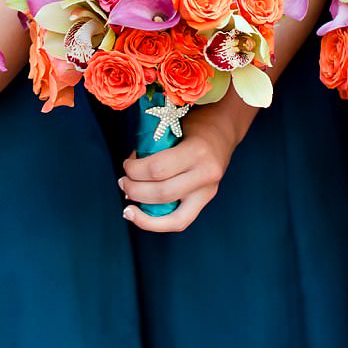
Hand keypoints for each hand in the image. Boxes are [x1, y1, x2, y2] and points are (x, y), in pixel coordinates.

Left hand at [119, 105, 238, 232]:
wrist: (224, 130)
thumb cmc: (195, 124)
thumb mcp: (174, 125)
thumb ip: (154, 145)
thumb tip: (131, 168)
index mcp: (197, 151)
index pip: (157, 169)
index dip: (134, 171)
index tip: (126, 165)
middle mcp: (206, 174)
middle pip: (162, 194)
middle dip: (135, 190)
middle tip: (122, 182)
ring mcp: (208, 191)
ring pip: (173, 217)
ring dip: (144, 213)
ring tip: (128, 205)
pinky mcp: (206, 200)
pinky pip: (181, 221)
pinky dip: (158, 224)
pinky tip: (140, 218)